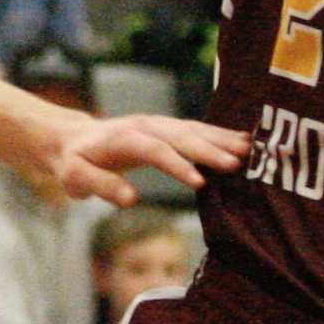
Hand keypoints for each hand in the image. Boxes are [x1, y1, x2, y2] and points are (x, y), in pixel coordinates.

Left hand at [44, 111, 248, 205]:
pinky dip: (221, 135)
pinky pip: (198, 129)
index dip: (178, 165)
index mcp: (124, 138)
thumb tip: (130, 199)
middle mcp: (146, 125)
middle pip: (182, 136)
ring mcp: (159, 123)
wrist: (71, 138)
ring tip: (252, 150)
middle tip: (239, 164)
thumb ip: (102, 187)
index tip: (201, 183)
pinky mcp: (168, 128)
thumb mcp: (76, 178)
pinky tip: (245, 142)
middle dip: (211, 149)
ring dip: (223, 139)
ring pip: (195, 129)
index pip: (155, 150)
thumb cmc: (74, 163)